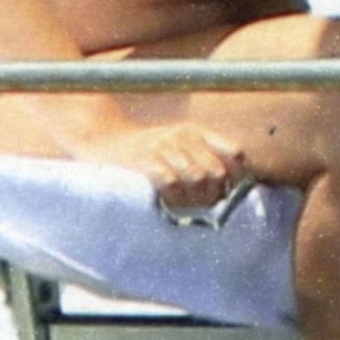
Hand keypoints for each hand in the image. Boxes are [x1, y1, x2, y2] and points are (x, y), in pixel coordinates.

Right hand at [73, 120, 247, 213]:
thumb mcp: (177, 147)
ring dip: (192, 200)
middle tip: (200, 206)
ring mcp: (165, 145)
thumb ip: (202, 161)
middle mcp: (184, 135)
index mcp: (197, 132)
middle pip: (216, 172)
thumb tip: (229, 190)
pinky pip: (171, 182)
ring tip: (182, 207)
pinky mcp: (146, 159)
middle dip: (212, 195)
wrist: (103, 140)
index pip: (235, 153)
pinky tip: (166, 202)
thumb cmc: (145, 151)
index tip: (226, 192)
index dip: (236, 177)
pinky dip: (173, 197)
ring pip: (197, 178)